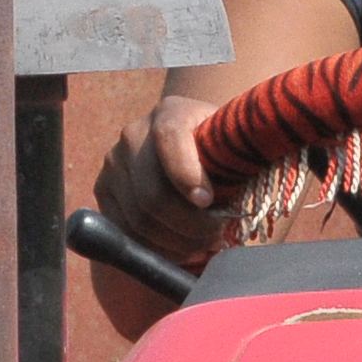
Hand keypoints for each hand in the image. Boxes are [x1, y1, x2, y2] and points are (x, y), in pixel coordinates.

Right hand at [94, 92, 232, 262]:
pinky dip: (155, 248)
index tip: (208, 201)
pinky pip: (124, 230)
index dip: (187, 174)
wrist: (190, 145)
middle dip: (188, 224)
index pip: (170, 138)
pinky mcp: (103, 190)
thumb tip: (258, 193)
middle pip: (152, 192)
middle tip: (215, 236)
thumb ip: (242, 159)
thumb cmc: (221, 150)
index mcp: (171, 112)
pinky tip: (181, 249)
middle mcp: (134, 134)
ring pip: (138, 218)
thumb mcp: (236, 144)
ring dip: (175, 242)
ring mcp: (114, 162)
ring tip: (203, 245)